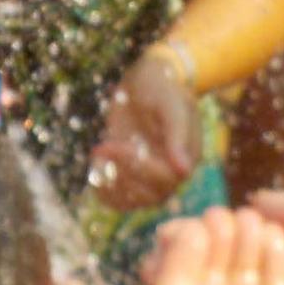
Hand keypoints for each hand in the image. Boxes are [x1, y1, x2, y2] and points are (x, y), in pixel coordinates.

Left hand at [91, 45, 200, 209]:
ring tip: (98, 157)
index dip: (139, 166)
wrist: (145, 83)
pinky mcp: (132, 175)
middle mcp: (171, 172)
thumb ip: (176, 132)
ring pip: (135, 201)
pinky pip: (120, 199)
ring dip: (112, 185)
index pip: (166, 178)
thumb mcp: (169, 101)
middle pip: (151, 194)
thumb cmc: (161, 87)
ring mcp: (151, 176)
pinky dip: (105, 191)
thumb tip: (183, 170)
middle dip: (123, 173)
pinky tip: (96, 166)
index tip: (115, 143)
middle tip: (102, 147)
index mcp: (187, 156)